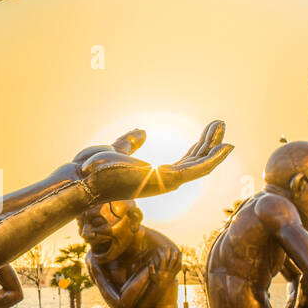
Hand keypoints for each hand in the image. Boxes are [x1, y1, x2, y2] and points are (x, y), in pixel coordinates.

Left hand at [74, 121, 231, 201]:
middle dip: (210, 144)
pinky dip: (213, 158)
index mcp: (154, 176)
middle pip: (196, 163)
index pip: (185, 164)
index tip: (210, 133)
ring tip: (222, 126)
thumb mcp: (118, 150)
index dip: (199, 149)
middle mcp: (164, 182)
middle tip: (220, 124)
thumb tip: (142, 132)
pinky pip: (198, 169)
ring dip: (214, 146)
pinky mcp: (168, 180)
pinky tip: (224, 145)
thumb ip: (130, 142)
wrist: (83, 176)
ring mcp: (167, 183)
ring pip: (201, 165)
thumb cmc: (95, 168)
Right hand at [152, 245, 180, 277]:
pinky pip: (179, 267)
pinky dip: (181, 262)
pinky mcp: (175, 274)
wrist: (162, 287)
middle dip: (172, 253)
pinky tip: (181, 258)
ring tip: (180, 251)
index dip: (162, 253)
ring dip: (179, 257)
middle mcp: (168, 271)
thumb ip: (150, 270)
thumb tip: (150, 264)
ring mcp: (173, 273)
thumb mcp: (151, 276)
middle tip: (172, 247)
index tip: (160, 249)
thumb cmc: (156, 280)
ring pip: (178, 263)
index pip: (163, 260)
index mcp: (162, 271)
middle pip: (172, 260)